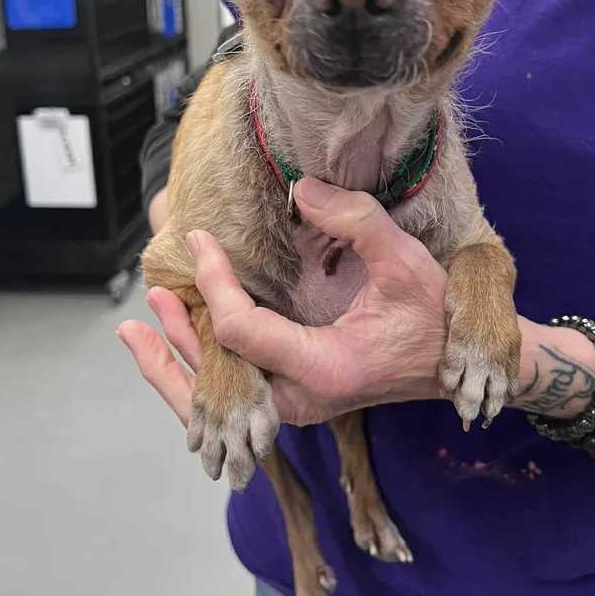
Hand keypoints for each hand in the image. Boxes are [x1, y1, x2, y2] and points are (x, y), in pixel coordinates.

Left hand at [119, 178, 447, 426]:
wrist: (456, 363)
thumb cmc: (434, 316)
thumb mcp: (405, 261)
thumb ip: (356, 221)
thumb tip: (302, 189)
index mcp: (323, 367)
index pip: (242, 330)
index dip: (213, 284)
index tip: (200, 241)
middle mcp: (302, 398)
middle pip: (216, 379)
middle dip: (174, 339)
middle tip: (148, 298)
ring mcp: (297, 406)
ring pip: (220, 399)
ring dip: (176, 365)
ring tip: (138, 332)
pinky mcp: (297, 400)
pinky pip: (238, 396)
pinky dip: (204, 376)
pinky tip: (180, 350)